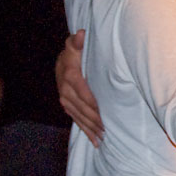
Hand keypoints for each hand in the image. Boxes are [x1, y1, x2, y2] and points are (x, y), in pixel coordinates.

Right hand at [57, 30, 103, 144]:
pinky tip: (96, 142)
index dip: (94, 106)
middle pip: (81, 109)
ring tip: (105, 139)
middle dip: (95, 121)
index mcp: (70, 75)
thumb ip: (78, 42)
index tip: (106, 115)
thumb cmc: (78, 51)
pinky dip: (86, 131)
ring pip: (78, 116)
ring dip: (91, 129)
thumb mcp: (77, 45)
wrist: (65, 59)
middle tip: (110, 132)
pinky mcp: (67, 105)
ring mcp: (65, 98)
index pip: (84, 94)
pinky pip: (76, 119)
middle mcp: (65, 89)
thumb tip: (80, 34)